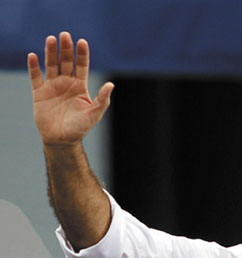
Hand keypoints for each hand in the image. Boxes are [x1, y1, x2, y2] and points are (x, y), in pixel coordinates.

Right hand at [28, 32, 113, 146]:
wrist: (62, 140)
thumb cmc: (80, 128)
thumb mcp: (94, 113)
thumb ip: (102, 99)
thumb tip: (111, 85)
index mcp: (80, 86)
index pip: (81, 66)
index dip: (82, 54)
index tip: (82, 42)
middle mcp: (66, 83)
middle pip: (66, 61)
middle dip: (66, 49)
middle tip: (65, 35)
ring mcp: (52, 86)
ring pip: (51, 65)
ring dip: (51, 52)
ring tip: (51, 39)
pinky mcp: (39, 92)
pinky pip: (35, 76)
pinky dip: (34, 66)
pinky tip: (33, 56)